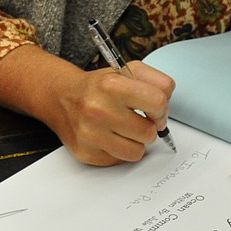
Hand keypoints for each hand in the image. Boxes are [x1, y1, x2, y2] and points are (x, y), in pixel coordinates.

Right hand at [55, 60, 174, 164]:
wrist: (63, 97)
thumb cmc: (100, 86)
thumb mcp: (129, 70)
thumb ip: (157, 82)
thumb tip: (166, 108)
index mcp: (112, 85)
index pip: (158, 102)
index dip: (161, 108)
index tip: (155, 109)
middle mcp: (99, 110)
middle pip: (149, 132)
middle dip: (148, 127)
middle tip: (137, 119)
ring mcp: (91, 134)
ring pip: (137, 151)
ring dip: (136, 141)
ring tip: (124, 128)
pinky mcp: (86, 153)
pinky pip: (121, 160)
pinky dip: (121, 150)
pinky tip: (111, 136)